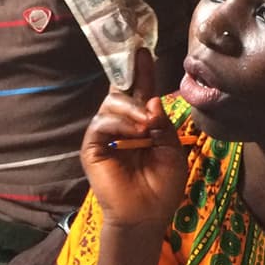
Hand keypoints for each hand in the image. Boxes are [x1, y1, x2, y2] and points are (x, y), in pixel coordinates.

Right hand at [80, 50, 186, 227]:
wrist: (148, 215)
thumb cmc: (162, 186)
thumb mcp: (172, 149)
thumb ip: (163, 124)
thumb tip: (152, 100)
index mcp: (141, 123)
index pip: (139, 91)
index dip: (140, 71)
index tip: (143, 50)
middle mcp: (121, 125)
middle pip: (121, 92)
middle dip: (136, 91)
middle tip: (152, 115)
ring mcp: (105, 135)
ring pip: (111, 104)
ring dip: (132, 112)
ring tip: (146, 130)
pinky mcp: (92, 147)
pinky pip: (101, 124)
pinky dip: (119, 125)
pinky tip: (133, 136)